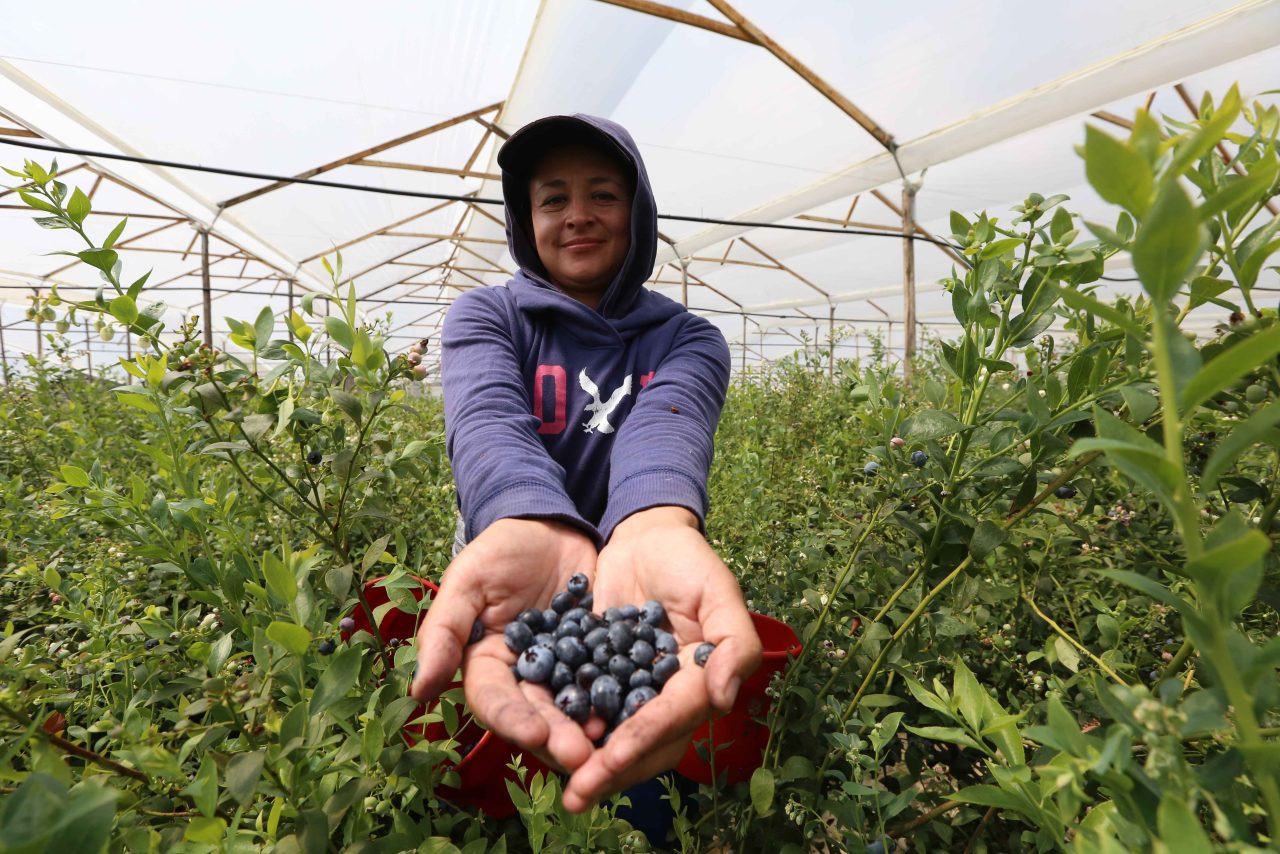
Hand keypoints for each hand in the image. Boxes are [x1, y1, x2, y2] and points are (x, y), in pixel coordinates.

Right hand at [410, 518, 601, 770]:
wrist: (551, 525)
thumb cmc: (501, 550)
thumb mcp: (468, 580)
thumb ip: (443, 631)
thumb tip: (419, 691)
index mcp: (486, 664)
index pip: (494, 701)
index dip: (512, 720)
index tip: (534, 735)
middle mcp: (524, 675)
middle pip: (537, 714)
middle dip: (557, 736)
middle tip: (582, 755)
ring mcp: (564, 669)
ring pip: (574, 706)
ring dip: (588, 727)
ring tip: (608, 742)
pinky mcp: (598, 656)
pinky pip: (608, 680)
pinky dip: (620, 697)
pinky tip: (635, 710)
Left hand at [561, 507, 761, 811]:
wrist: (643, 536)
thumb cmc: (689, 561)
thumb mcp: (719, 591)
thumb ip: (734, 642)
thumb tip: (724, 699)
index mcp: (697, 682)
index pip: (673, 719)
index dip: (643, 739)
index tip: (612, 758)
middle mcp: (663, 695)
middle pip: (642, 744)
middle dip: (610, 770)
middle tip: (578, 793)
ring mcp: (628, 689)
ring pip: (610, 736)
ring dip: (585, 760)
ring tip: (558, 780)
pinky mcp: (594, 675)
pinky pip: (580, 707)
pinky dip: (562, 725)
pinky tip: (537, 739)